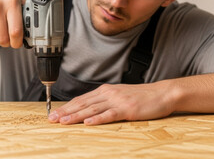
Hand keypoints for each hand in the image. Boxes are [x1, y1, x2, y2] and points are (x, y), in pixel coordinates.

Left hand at [48, 81, 176, 124]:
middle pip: (83, 104)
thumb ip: (104, 101)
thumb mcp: (119, 95)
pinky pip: (109, 114)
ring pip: (92, 109)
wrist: (162, 94)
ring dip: (76, 116)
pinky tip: (88, 123)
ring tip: (63, 121)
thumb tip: (88, 109)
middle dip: (66, 111)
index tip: (55, 113)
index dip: (67, 106)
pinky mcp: (127, 109)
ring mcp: (117, 101)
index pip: (81, 99)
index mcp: (105, 91)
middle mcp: (108, 94)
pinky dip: (98, 119)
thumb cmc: (141, 96)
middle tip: (52, 118)